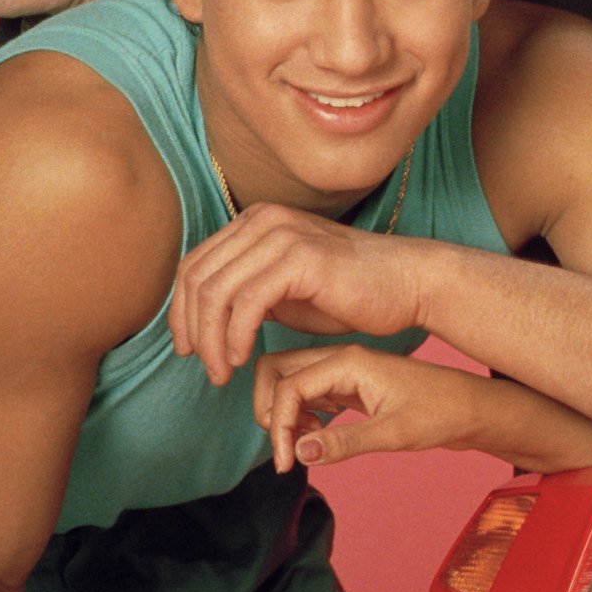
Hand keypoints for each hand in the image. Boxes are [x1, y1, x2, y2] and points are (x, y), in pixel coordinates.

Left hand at [170, 204, 435, 386]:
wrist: (410, 284)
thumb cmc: (352, 293)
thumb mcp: (285, 292)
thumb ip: (246, 293)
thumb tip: (205, 317)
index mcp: (256, 221)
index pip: (194, 265)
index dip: (181, 312)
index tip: (191, 350)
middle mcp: (264, 219)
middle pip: (197, 277)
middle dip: (191, 330)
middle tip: (207, 368)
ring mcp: (281, 233)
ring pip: (216, 292)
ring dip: (212, 340)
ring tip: (223, 372)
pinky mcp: (300, 256)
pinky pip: (246, 302)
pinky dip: (236, 336)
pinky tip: (243, 358)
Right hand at [253, 345, 492, 470]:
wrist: (472, 408)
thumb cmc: (441, 413)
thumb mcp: (394, 433)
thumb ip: (345, 442)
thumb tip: (299, 452)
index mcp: (349, 362)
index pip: (287, 386)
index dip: (277, 425)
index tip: (288, 462)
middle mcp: (342, 360)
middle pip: (276, 372)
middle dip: (268, 410)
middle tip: (287, 449)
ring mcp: (344, 372)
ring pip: (288, 382)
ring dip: (282, 414)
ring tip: (304, 446)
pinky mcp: (350, 386)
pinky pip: (307, 394)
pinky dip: (299, 416)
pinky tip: (316, 438)